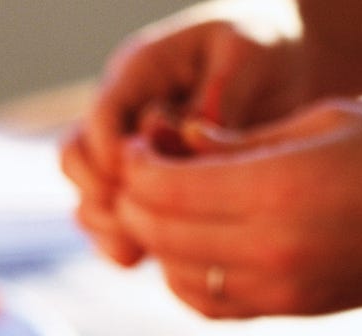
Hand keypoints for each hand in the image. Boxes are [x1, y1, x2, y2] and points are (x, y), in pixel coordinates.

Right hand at [63, 0, 311, 266]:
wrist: (284, 67)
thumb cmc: (265, 52)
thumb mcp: (248, 56)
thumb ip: (216, 98)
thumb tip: (186, 142)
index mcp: (139, 72)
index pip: (102, 118)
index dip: (115, 155)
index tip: (147, 179)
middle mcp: (121, 116)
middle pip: (77, 160)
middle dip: (101, 195)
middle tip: (138, 220)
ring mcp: (125, 156)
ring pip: (87, 200)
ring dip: (107, 228)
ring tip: (138, 249)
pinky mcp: (141, 192)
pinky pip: (110, 228)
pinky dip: (120, 246)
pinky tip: (145, 258)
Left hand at [108, 99, 361, 315]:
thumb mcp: (320, 121)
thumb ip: (240, 140)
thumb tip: (173, 144)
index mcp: (279, 189)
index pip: (167, 189)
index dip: (137, 168)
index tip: (139, 148)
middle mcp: (273, 248)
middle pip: (160, 234)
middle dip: (135, 203)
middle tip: (140, 177)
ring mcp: (280, 289)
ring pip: (177, 276)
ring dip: (157, 244)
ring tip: (168, 209)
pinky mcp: (288, 312)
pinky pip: (209, 304)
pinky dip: (185, 278)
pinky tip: (194, 248)